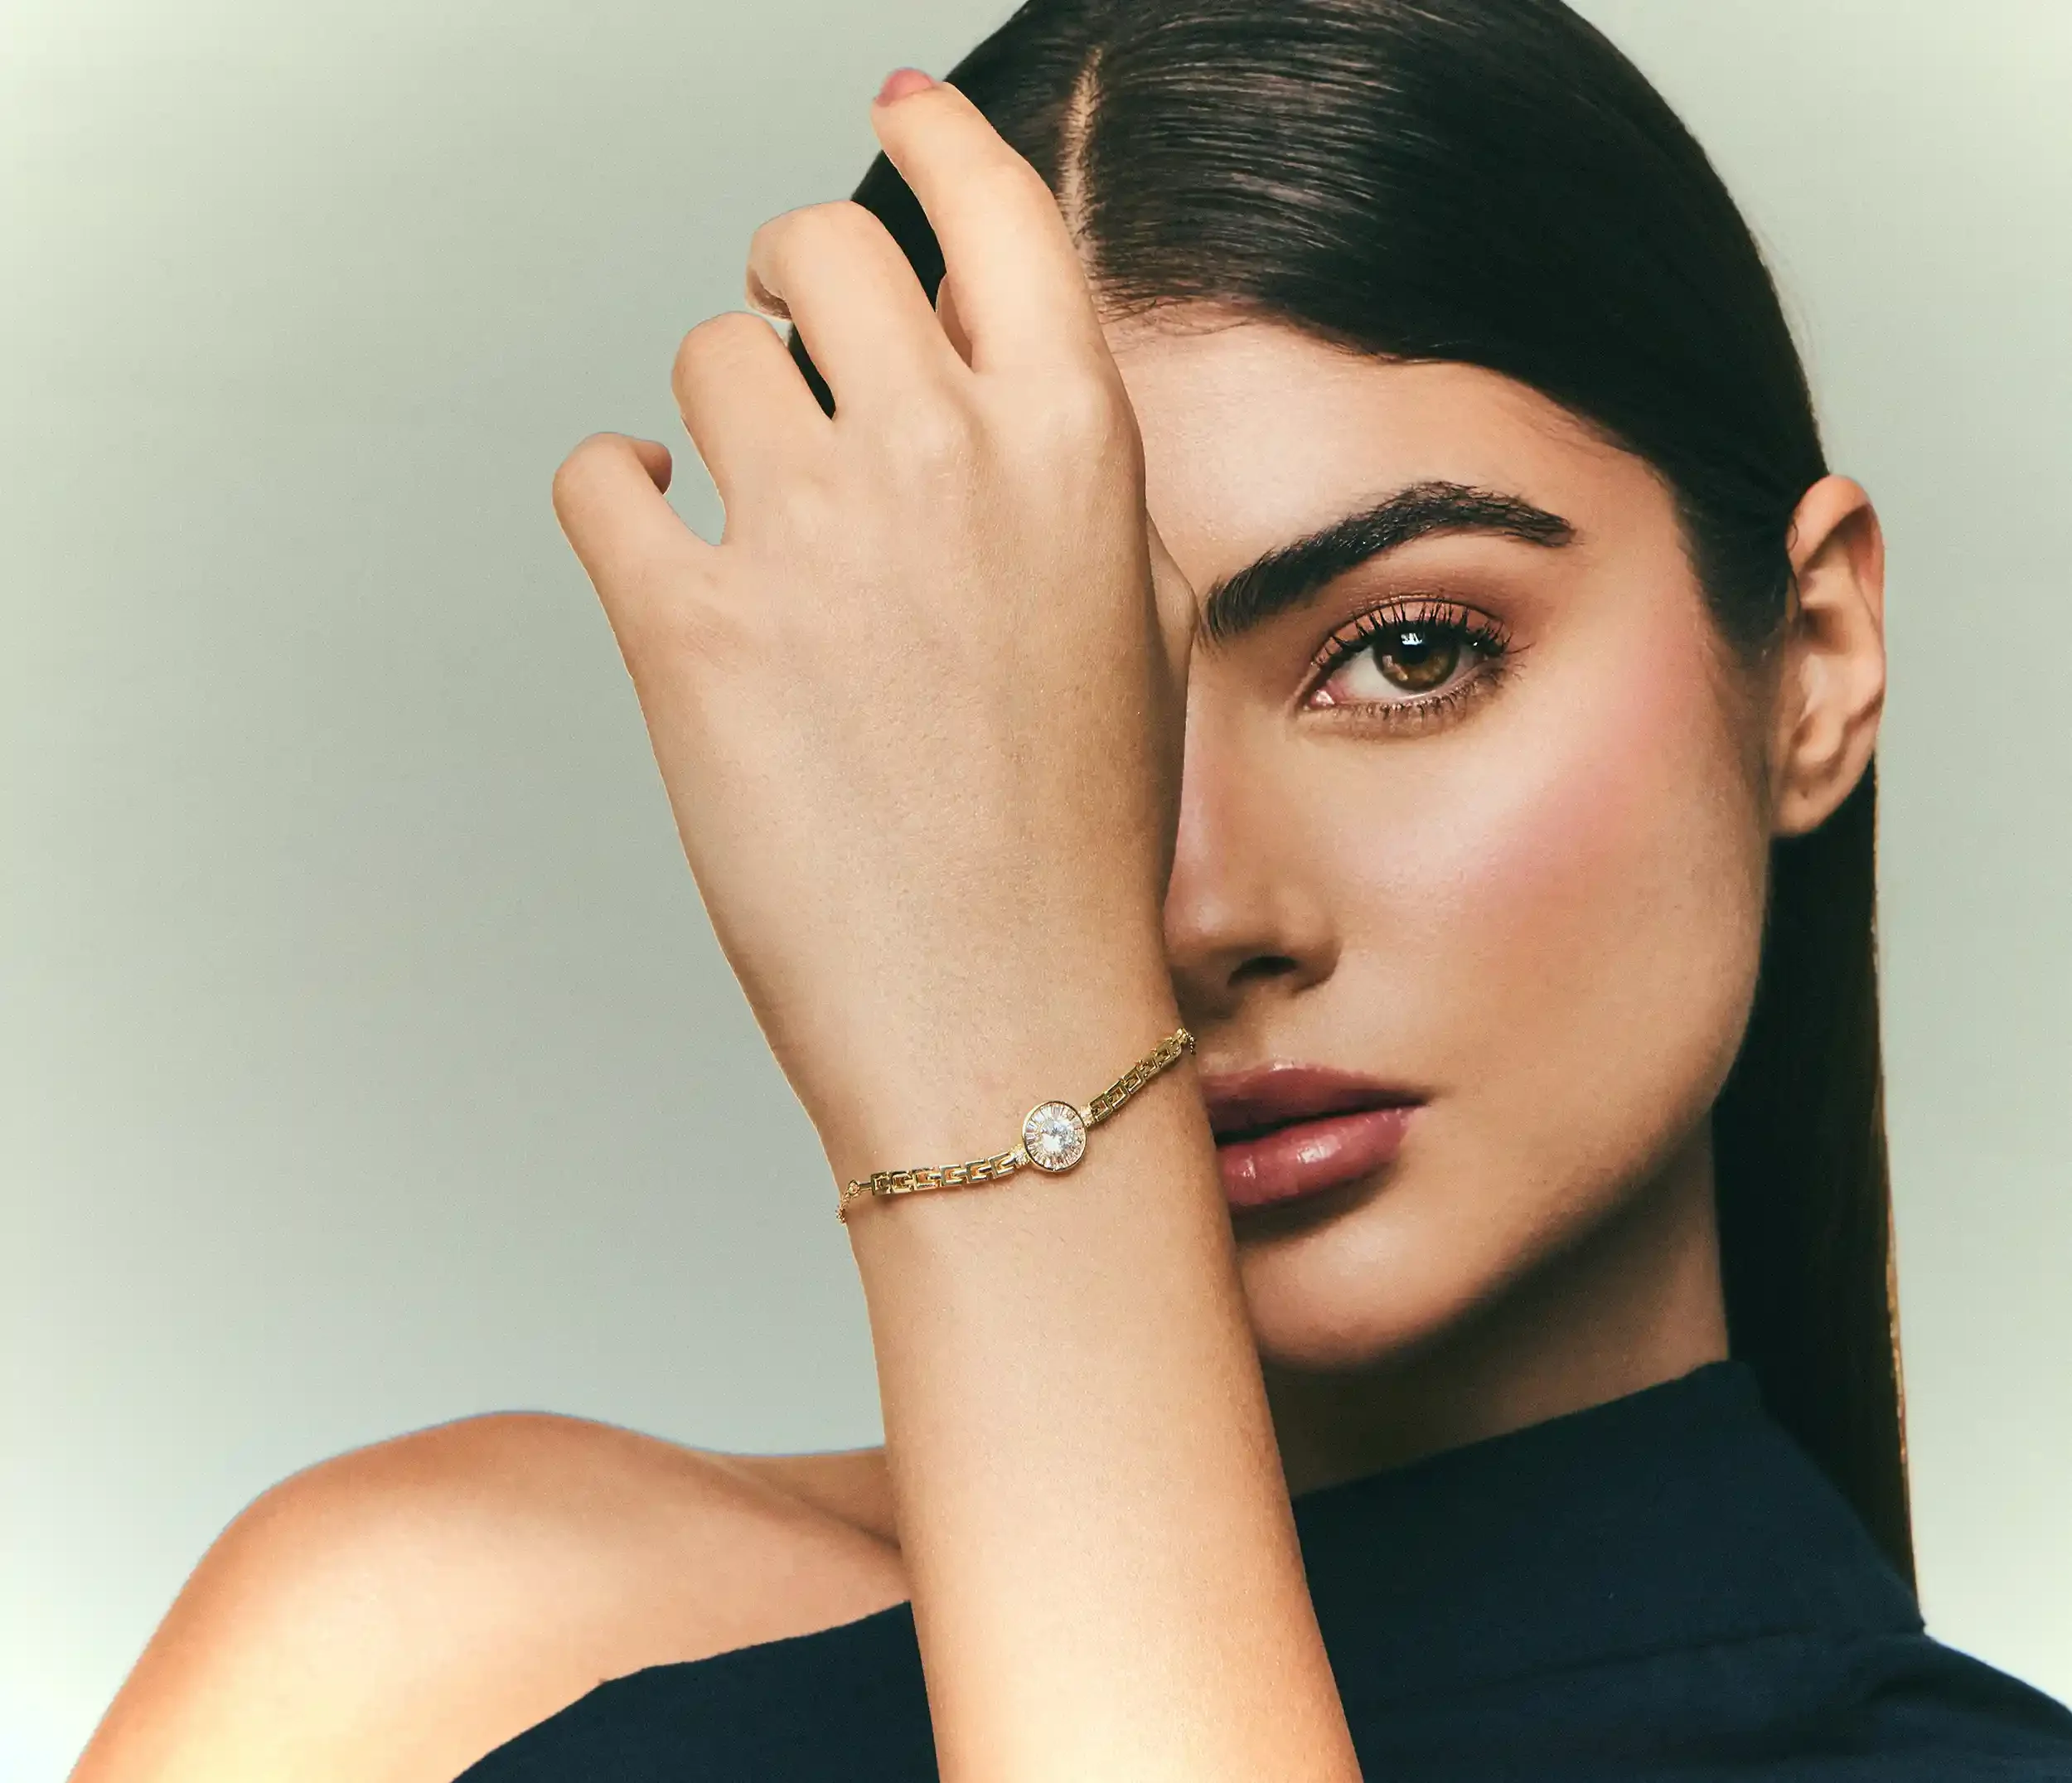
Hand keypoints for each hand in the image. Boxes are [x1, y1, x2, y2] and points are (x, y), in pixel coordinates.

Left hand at [550, 78, 1194, 1181]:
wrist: (1008, 1022)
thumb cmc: (1079, 849)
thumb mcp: (1137, 628)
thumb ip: (1068, 472)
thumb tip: (985, 369)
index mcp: (1076, 448)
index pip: (993, 207)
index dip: (936, 139)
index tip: (897, 120)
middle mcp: (941, 457)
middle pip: (816, 248)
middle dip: (799, 287)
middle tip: (798, 349)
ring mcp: (810, 539)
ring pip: (707, 357)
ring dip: (723, 416)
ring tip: (757, 512)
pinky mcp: (687, 630)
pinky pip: (602, 474)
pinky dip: (620, 490)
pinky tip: (661, 531)